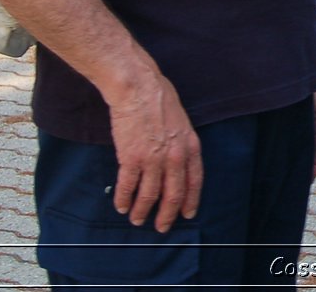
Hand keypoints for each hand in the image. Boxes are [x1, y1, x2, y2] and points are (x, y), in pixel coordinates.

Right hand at [107, 75, 202, 232]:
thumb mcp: (182, 121)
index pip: (194, 181)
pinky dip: (124, 199)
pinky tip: (121, 206)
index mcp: (190, 146)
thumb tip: (176, 161)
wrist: (138, 88)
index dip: (190, 200)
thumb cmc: (159, 99)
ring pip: (150, 195)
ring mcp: (154, 159)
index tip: (186, 214)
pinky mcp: (131, 158)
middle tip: (162, 227)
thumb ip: (181, 143)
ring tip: (137, 220)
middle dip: (167, 214)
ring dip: (142, 211)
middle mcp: (175, 157)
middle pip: (173, 194)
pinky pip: (128, 186)